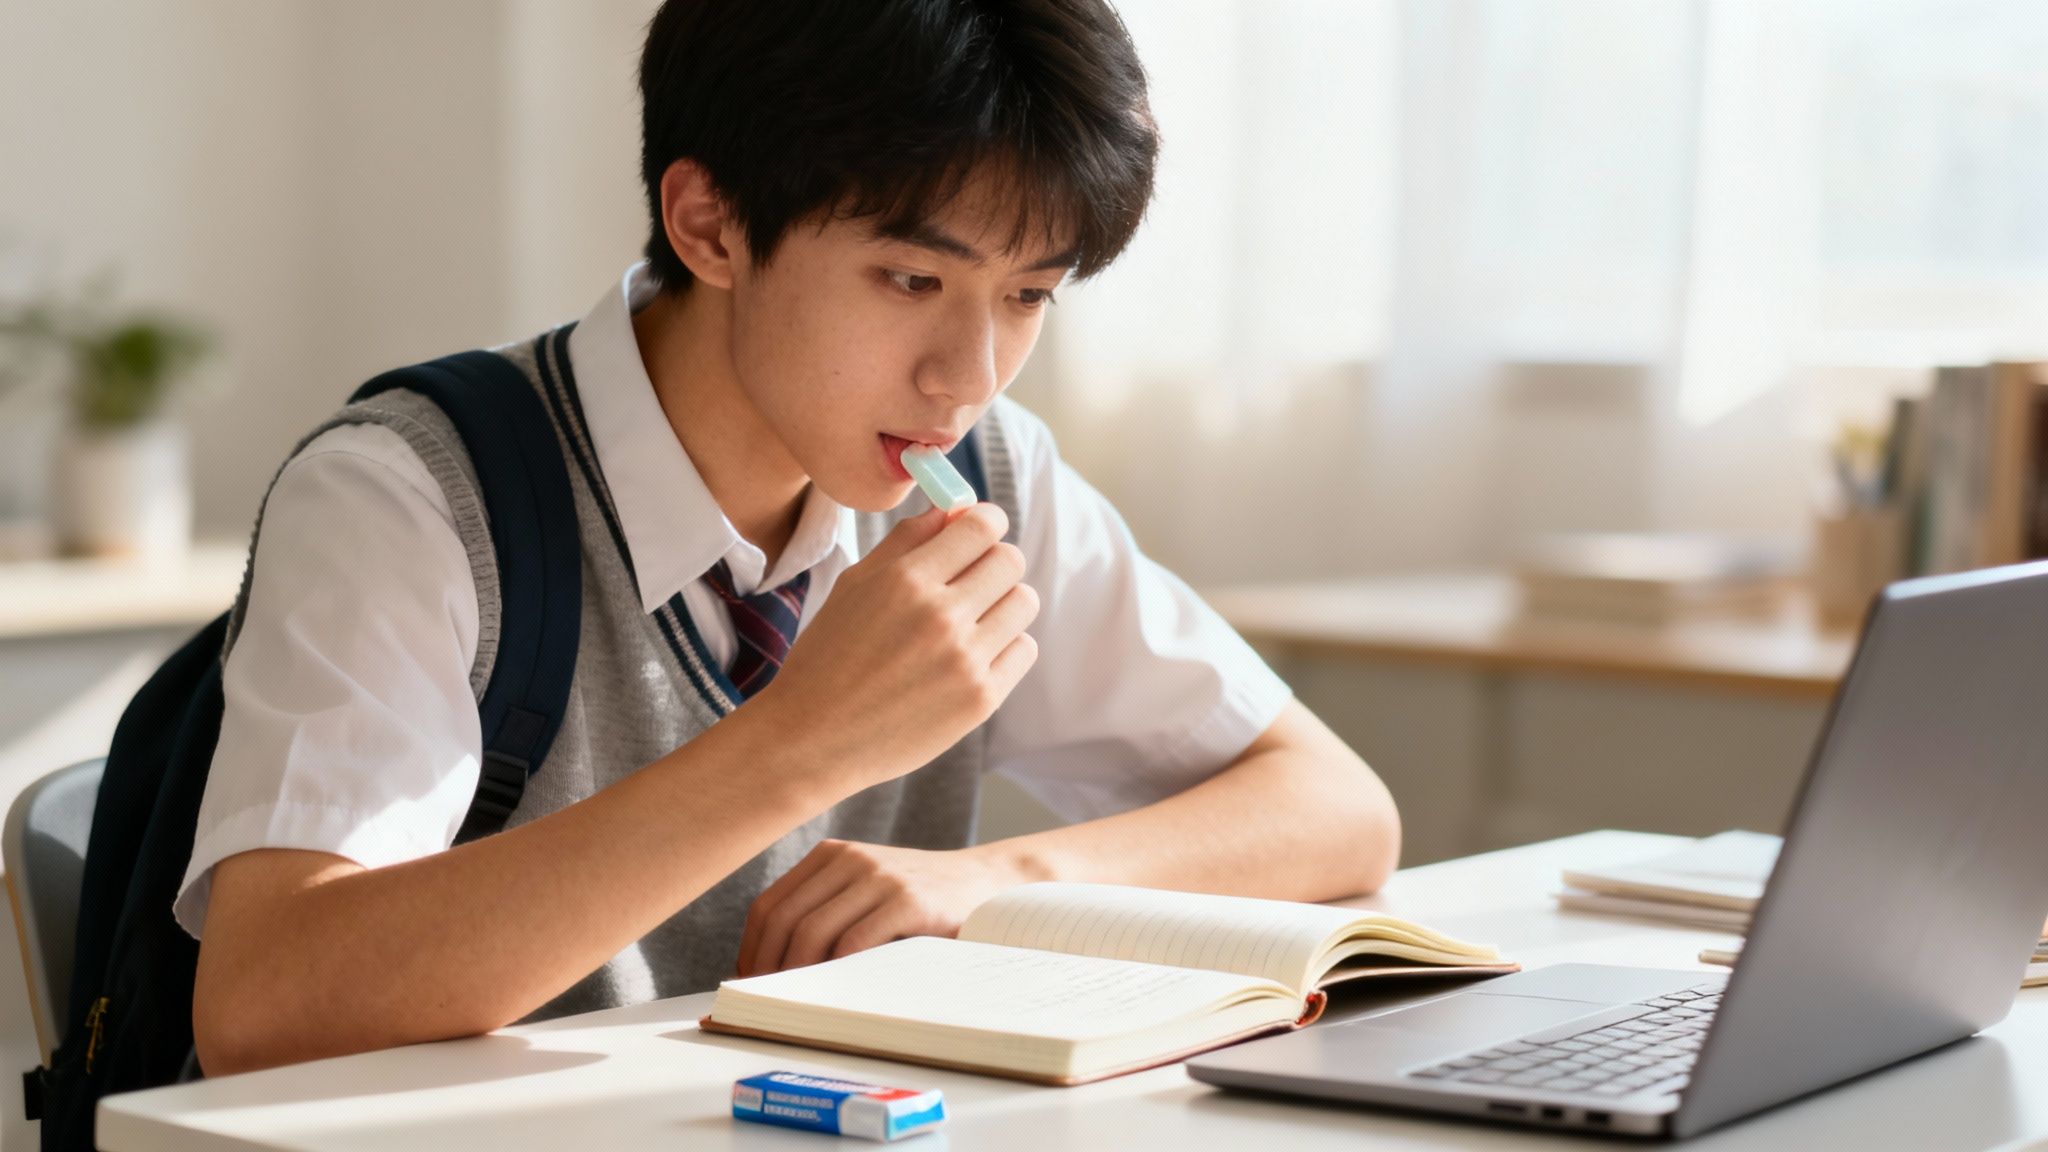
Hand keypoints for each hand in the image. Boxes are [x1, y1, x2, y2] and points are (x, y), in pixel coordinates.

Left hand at [735, 840, 1032, 975]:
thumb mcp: (866, 891)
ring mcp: (881, 877)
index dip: (751, 949)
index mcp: (832, 855)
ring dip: (797, 973)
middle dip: (768, 966)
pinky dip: (836, 970)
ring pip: (814, 930)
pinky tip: (835, 991)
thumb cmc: (920, 901)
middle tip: (768, 1002)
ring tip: (797, 1002)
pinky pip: (855, 940)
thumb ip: (826, 912)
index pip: (770, 905)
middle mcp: (851, 859)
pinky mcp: (909, 900)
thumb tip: (768, 968)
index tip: (749, 985)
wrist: (988, 883)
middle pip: (785, 919)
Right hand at [745, 502, 1039, 794]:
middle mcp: (941, 616)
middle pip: (1011, 561)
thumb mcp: (854, 585)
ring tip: (970, 621)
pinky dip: (1004, 647)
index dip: (985, 521)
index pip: (982, 526)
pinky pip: (1023, 650)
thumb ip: (907, 540)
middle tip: (971, 580)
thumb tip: (955, 509)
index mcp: (906, 580)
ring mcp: (965, 661)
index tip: (977, 532)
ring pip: (1024, 603)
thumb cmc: (828, 657)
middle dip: (994, 562)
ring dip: (1003, 604)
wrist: (813, 739)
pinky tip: (969, 657)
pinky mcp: (980, 700)